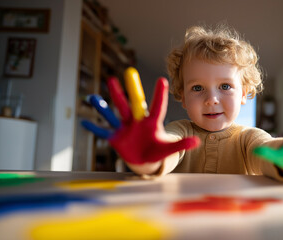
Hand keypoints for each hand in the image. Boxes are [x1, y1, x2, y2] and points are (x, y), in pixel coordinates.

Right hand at [82, 68, 199, 164]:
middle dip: (127, 91)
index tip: (162, 80)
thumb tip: (198, 141)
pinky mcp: (115, 137)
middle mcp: (137, 121)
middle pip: (132, 104)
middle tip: (127, 73)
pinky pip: (103, 132)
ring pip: (114, 114)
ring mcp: (125, 128)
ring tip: (94, 97)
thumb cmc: (157, 150)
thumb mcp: (169, 149)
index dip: (160, 95)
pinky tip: (84, 123)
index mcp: (151, 122)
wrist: (144, 159)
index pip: (157, 107)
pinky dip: (94, 129)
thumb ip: (181, 145)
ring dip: (105, 107)